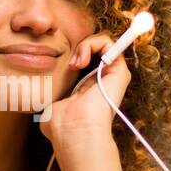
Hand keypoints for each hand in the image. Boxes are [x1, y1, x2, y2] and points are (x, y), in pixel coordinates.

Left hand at [38, 31, 131, 148]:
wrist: (74, 129)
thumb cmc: (61, 124)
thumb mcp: (51, 106)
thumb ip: (54, 98)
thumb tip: (50, 102)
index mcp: (88, 90)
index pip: (83, 61)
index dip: (72, 55)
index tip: (62, 66)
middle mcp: (102, 81)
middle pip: (94, 49)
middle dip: (78, 48)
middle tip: (70, 65)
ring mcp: (112, 76)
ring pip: (101, 43)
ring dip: (83, 46)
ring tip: (75, 64)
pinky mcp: (120, 71)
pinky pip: (108, 41)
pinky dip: (91, 44)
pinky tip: (81, 61)